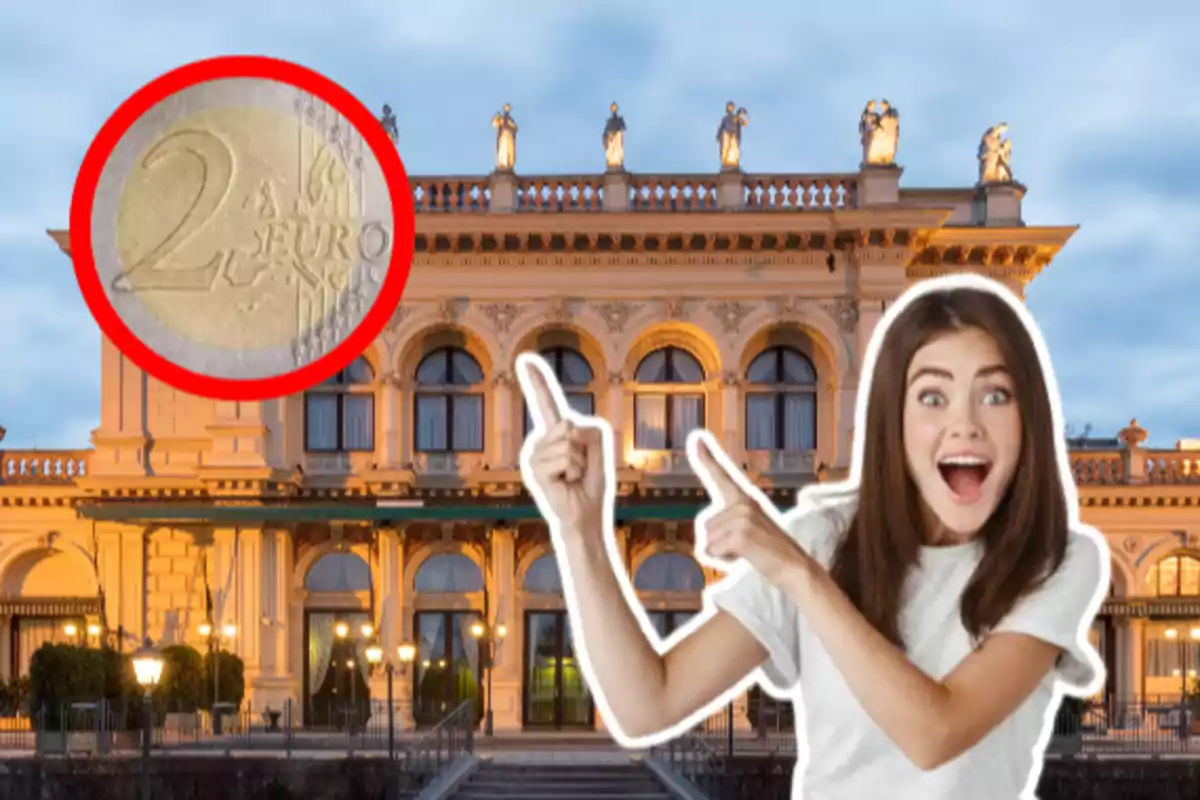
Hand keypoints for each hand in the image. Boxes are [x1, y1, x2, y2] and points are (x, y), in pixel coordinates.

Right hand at [517, 354, 610, 532]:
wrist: (584, 513)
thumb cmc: (591, 481)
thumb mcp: (599, 446)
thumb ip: (589, 429)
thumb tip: (566, 429)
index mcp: (555, 431)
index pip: (545, 400)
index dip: (537, 380)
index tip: (524, 359)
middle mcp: (540, 440)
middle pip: (569, 424)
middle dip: (584, 447)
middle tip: (580, 469)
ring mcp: (534, 454)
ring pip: (568, 441)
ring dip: (579, 462)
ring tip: (572, 477)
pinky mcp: (534, 469)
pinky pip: (565, 457)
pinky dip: (573, 471)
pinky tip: (565, 483)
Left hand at [689, 432, 811, 588]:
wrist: (795, 569)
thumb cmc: (770, 554)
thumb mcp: (748, 531)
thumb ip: (728, 524)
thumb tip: (706, 539)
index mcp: (744, 500)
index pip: (721, 475)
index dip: (706, 458)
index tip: (697, 437)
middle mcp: (742, 503)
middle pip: (704, 526)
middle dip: (717, 544)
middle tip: (745, 548)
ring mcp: (742, 516)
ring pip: (706, 541)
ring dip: (721, 554)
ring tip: (747, 552)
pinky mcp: (741, 533)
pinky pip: (712, 551)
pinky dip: (724, 561)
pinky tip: (746, 558)